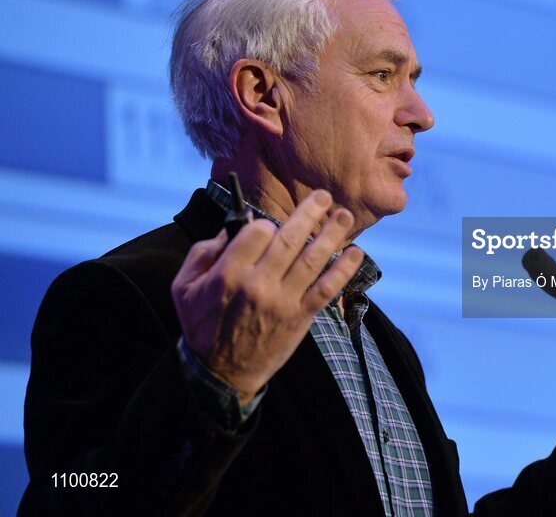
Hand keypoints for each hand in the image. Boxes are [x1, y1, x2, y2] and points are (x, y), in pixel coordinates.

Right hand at [171, 190, 364, 401]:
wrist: (220, 373)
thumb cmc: (202, 324)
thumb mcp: (184, 287)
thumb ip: (204, 252)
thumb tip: (233, 226)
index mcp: (228, 274)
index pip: (257, 233)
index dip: (267, 224)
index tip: (272, 224)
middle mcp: (257, 285)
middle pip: (289, 239)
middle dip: (309, 213)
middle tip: (324, 195)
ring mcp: (282, 302)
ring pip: (312, 260)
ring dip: (331, 234)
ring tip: (344, 216)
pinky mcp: (300, 318)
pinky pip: (326, 289)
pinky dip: (343, 270)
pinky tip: (356, 254)